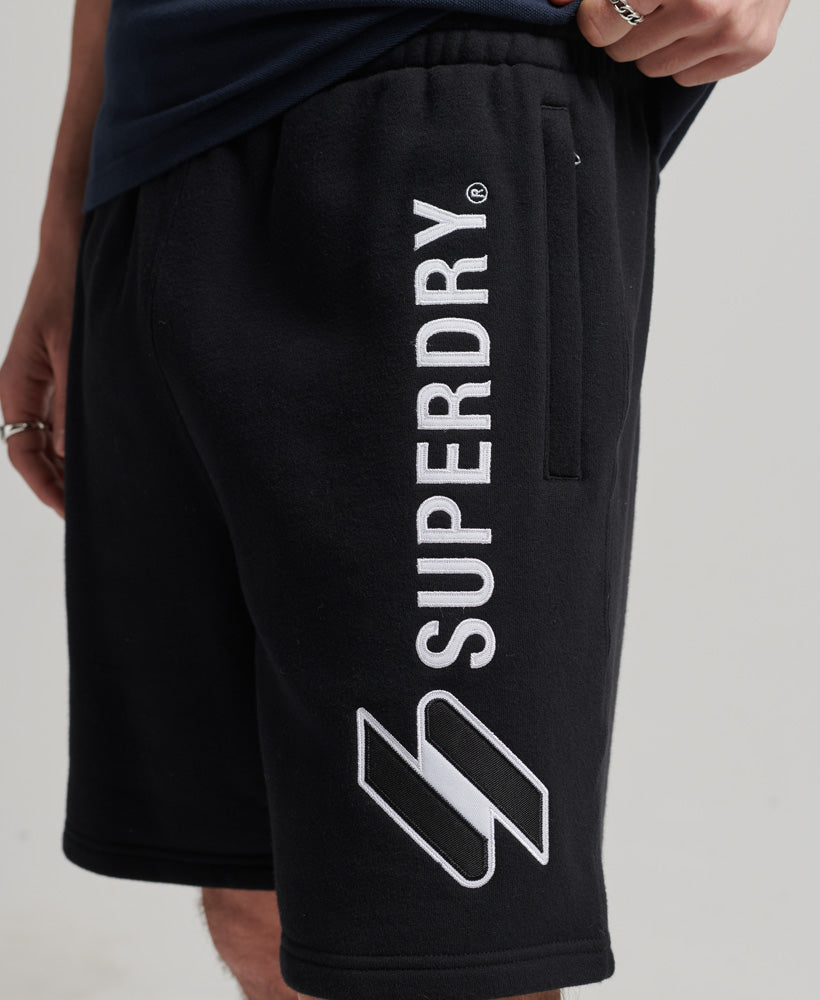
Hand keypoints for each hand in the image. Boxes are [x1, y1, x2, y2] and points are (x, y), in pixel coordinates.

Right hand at [0, 231, 80, 519]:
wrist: (74, 250)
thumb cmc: (70, 292)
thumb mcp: (74, 350)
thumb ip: (72, 402)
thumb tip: (71, 454)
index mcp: (17, 387)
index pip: (23, 453)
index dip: (45, 487)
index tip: (70, 512)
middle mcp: (26, 391)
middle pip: (37, 454)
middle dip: (60, 484)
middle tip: (96, 513)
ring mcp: (43, 385)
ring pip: (52, 442)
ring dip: (72, 467)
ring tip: (105, 492)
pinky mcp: (62, 376)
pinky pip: (66, 422)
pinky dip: (81, 443)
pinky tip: (107, 455)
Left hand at [552, 0, 790, 85]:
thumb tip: (552, 1)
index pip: (603, 24)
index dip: (597, 16)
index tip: (604, 8)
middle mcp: (706, 5)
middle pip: (624, 51)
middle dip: (628, 29)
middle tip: (649, 5)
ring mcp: (732, 29)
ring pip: (653, 69)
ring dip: (656, 45)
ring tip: (676, 13)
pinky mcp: (751, 49)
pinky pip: (686, 78)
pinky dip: (686, 56)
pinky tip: (701, 27)